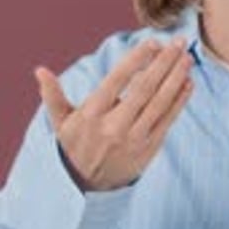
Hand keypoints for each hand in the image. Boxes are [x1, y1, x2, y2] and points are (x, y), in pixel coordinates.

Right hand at [35, 39, 192, 190]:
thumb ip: (53, 94)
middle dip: (164, 63)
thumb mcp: (61, 122)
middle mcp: (115, 125)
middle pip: (145, 89)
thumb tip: (40, 70)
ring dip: (177, 78)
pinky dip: (180, 100)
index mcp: (93, 114)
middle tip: (179, 42)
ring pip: (161, 103)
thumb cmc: (75, 145)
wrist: (89, 186)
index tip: (153, 42)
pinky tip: (188, 82)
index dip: (137, 59)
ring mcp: (135, 138)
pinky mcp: (150, 147)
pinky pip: (169, 119)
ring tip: (187, 58)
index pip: (118, 80)